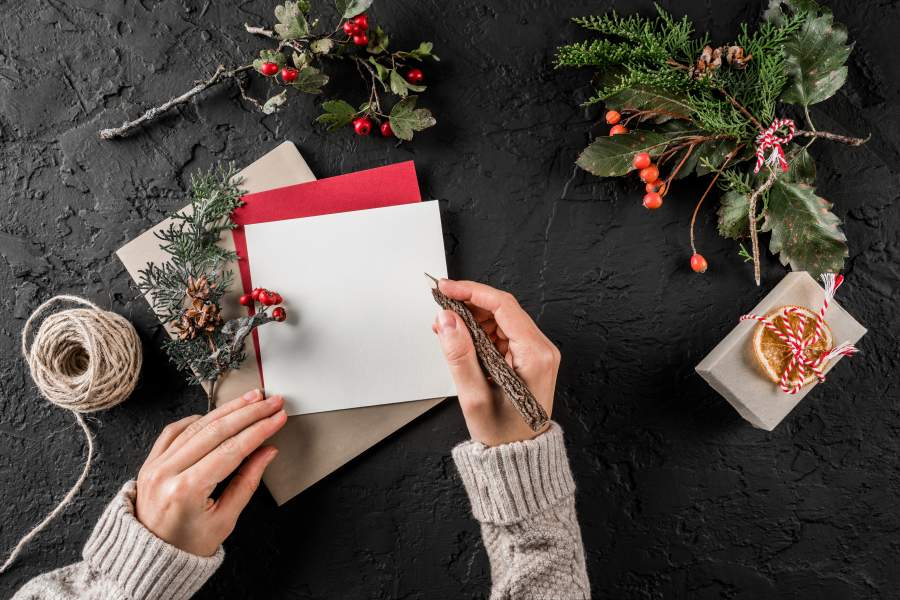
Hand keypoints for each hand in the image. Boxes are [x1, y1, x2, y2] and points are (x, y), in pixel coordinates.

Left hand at [135, 390, 286, 555]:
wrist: (149, 559)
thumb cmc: (187, 546)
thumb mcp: (225, 521)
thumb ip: (247, 482)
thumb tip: (267, 451)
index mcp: (187, 490)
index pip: (231, 449)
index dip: (259, 430)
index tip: (278, 417)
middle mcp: (167, 472)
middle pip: (215, 430)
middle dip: (248, 412)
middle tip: (271, 401)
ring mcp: (155, 465)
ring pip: (196, 425)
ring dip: (227, 409)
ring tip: (251, 399)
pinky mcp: (150, 462)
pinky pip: (174, 430)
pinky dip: (197, 419)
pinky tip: (216, 414)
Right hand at [432, 279, 559, 446]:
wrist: (517, 455)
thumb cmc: (503, 434)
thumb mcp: (474, 397)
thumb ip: (460, 355)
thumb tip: (447, 320)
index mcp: (535, 355)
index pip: (503, 306)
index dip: (472, 292)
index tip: (447, 289)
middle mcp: (541, 350)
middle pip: (502, 308)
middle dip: (468, 304)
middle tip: (440, 307)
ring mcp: (535, 352)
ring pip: (500, 318)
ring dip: (470, 318)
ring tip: (444, 326)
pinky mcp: (526, 357)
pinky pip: (500, 333)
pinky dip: (478, 331)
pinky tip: (459, 336)